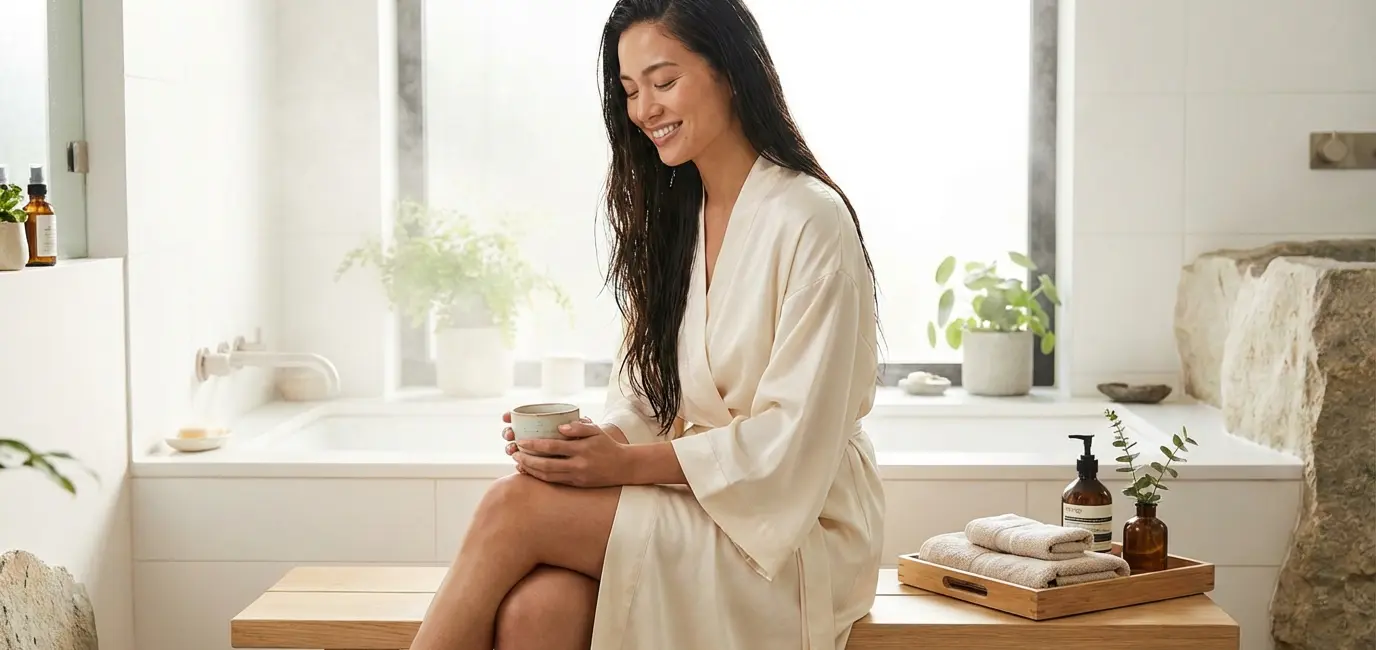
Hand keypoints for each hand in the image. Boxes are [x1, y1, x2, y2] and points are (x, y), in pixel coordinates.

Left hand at [501, 416, 628, 487]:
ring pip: (548, 476)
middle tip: (514, 453)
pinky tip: (531, 472)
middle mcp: (578, 465)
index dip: (534, 445)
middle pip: (546, 464)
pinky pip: (554, 482)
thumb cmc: (607, 445)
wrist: (623, 467)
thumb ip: (578, 427)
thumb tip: (559, 427)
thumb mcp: (597, 431)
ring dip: (531, 470)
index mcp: (582, 449)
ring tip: (518, 463)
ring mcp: (577, 477)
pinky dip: (540, 477)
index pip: (553, 447)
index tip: (521, 441)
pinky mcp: (576, 485)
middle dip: (527, 459)